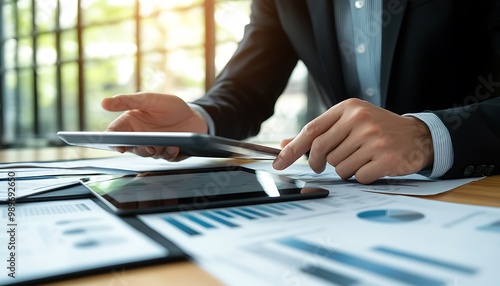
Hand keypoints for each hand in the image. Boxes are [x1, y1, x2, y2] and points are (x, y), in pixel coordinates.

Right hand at [101, 92, 207, 159]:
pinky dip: (170, 153)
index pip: (115, 133)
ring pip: (148, 154)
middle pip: (131, 147)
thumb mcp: (149, 99)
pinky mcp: (169, 154)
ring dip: (153, 151)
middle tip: (144, 145)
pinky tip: (175, 146)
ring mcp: (155, 147)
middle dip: (136, 148)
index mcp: (132, 123)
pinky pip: (166, 157)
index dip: (112, 140)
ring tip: (160, 145)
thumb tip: (103, 102)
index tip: (117, 144)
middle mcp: (140, 138)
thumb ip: (128, 101)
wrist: (195, 116)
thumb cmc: (170, 106)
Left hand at [272, 98, 433, 183]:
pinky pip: (357, 177)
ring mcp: (373, 139)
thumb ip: (319, 131)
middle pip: (321, 151)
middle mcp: (360, 120)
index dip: (292, 149)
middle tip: (322, 165)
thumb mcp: (349, 121)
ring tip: (360, 158)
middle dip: (317, 163)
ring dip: (344, 169)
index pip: (311, 130)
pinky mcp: (385, 158)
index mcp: (348, 108)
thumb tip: (285, 143)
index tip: (278, 163)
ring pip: (338, 167)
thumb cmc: (377, 129)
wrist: (417, 136)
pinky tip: (372, 166)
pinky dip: (361, 177)